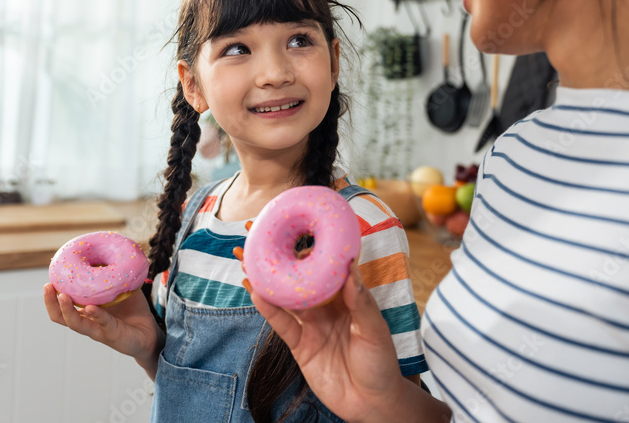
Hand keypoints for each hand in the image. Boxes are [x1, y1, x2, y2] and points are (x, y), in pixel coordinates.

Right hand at [42, 283, 163, 365]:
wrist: (150, 332)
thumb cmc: (133, 309)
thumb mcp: (121, 288)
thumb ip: (112, 275)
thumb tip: (106, 250)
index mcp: (86, 311)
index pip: (62, 306)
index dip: (52, 295)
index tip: (48, 279)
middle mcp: (88, 322)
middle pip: (61, 317)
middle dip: (51, 303)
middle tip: (47, 287)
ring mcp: (98, 330)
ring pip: (76, 324)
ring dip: (67, 310)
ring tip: (62, 296)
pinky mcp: (112, 335)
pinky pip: (103, 324)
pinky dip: (97, 315)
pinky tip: (91, 308)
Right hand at [235, 245, 408, 422]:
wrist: (372, 403)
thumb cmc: (382, 363)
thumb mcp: (375, 330)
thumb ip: (362, 301)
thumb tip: (351, 269)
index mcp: (346, 296)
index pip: (325, 265)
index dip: (310, 245)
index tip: (297, 225)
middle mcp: (325, 306)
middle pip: (298, 276)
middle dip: (279, 256)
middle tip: (257, 235)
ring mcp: (311, 324)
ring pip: (284, 296)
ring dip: (265, 279)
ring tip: (247, 258)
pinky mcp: (300, 345)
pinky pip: (281, 324)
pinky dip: (267, 309)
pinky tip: (254, 292)